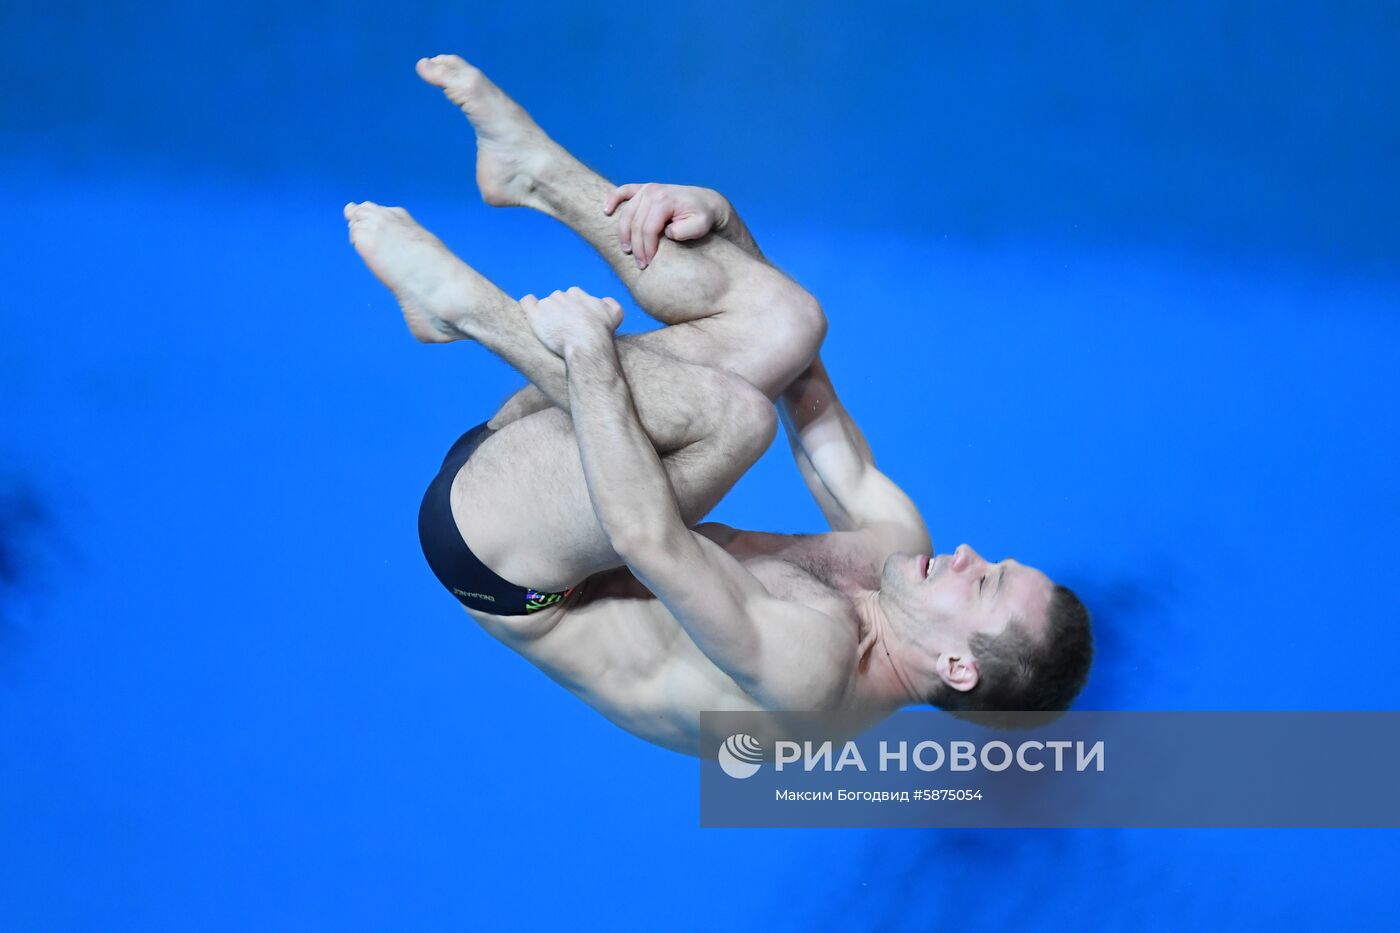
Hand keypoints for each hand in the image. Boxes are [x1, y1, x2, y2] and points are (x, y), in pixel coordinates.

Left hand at [520, 287, 623, 356]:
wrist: (587, 345)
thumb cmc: (601, 331)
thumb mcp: (615, 314)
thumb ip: (610, 303)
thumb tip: (604, 301)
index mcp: (576, 293)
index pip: (570, 298)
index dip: (573, 311)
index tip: (575, 324)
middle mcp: (560, 295)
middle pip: (556, 302)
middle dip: (559, 314)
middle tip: (565, 331)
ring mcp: (546, 304)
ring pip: (543, 306)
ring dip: (547, 316)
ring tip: (553, 334)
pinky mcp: (535, 314)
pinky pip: (527, 302)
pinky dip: (528, 306)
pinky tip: (532, 315)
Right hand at [603, 183, 728, 269]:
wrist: (706, 202)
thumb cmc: (703, 216)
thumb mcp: (701, 225)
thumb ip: (685, 230)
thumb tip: (666, 232)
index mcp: (664, 200)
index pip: (648, 228)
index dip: (646, 248)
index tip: (648, 263)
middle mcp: (652, 191)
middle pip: (635, 223)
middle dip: (636, 246)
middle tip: (640, 264)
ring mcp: (646, 189)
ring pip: (626, 213)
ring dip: (623, 233)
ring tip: (626, 251)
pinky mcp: (643, 189)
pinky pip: (623, 191)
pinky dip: (613, 199)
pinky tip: (606, 211)